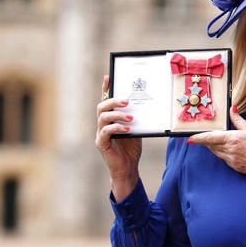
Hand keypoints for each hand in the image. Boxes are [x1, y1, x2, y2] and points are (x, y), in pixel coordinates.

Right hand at [95, 75, 141, 200]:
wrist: (128, 169)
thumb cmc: (131, 149)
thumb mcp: (136, 130)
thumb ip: (136, 118)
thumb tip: (145, 105)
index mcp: (110, 119)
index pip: (105, 101)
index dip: (105, 89)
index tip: (108, 77)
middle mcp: (102, 125)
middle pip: (101, 106)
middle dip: (113, 100)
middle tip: (127, 100)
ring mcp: (100, 134)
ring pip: (102, 117)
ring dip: (117, 114)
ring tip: (130, 116)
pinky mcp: (102, 144)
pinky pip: (105, 132)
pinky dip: (116, 128)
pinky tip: (127, 128)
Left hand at [188, 107, 245, 180]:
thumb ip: (238, 120)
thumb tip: (232, 109)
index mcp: (233, 139)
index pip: (210, 138)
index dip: (198, 138)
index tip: (189, 138)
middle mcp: (230, 151)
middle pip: (212, 146)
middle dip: (208, 141)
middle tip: (206, 135)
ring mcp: (232, 161)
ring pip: (218, 153)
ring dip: (215, 147)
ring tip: (221, 140)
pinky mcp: (236, 167)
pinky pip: (225, 159)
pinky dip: (225, 153)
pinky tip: (233, 149)